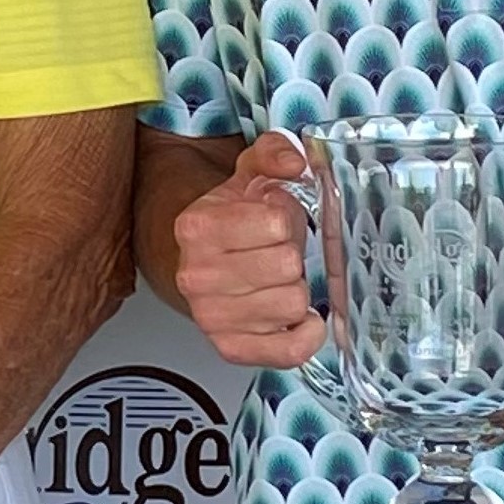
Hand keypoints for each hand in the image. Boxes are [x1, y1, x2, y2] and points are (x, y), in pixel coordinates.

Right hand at [172, 131, 324, 365]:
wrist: (199, 261)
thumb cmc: (231, 222)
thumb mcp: (249, 174)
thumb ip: (275, 154)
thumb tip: (295, 162)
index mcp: (198, 227)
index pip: (276, 223)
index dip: (286, 218)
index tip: (272, 220)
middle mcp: (197, 276)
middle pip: (286, 265)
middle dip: (292, 254)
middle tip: (276, 252)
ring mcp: (212, 316)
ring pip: (292, 303)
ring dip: (295, 289)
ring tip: (276, 279)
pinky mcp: (231, 347)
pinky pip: (290, 349)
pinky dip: (305, 333)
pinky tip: (299, 316)